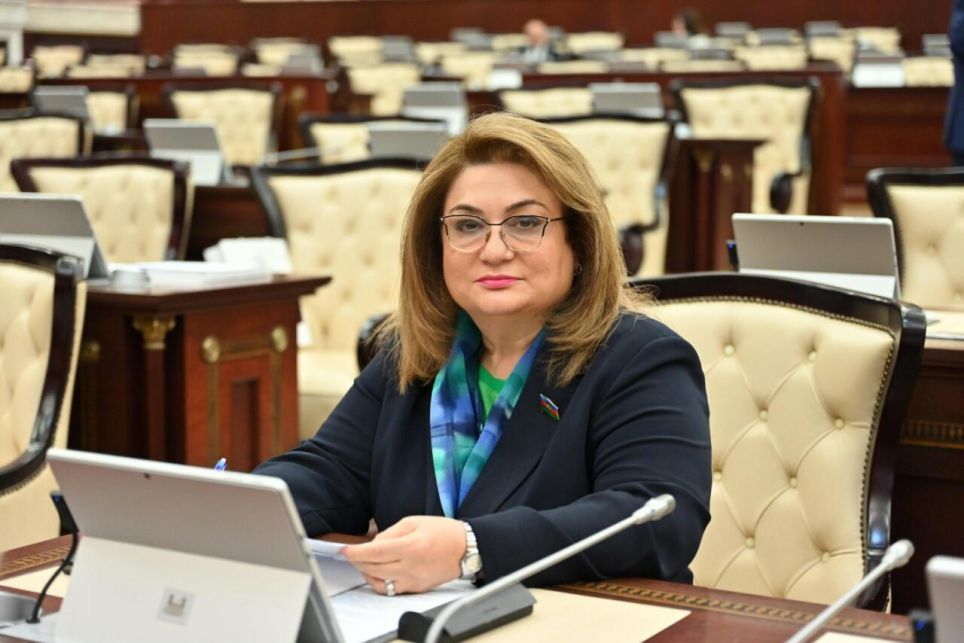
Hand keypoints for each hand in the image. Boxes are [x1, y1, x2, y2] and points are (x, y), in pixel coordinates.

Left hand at [342, 516, 465, 594]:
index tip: (343, 551)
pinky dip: (380, 581)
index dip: (355, 553)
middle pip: (373, 569)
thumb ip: (390, 533)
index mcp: (410, 547)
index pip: (374, 553)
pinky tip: (378, 572)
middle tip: (351, 554)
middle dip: (358, 561)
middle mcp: (411, 567)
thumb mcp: (414, 522)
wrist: (466, 548)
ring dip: (367, 573)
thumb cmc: (442, 531)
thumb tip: (373, 545)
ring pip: (379, 583)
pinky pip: (391, 590)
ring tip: (364, 563)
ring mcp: (413, 581)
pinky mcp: (416, 589)